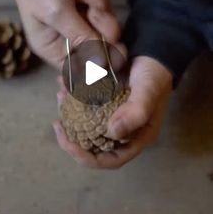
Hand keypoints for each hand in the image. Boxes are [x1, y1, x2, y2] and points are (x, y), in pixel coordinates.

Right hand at [10, 0, 119, 68]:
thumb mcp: (56, 13)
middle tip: (91, 10)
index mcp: (55, 50)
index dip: (101, 64)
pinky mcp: (91, 5)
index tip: (116, 54)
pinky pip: (105, 1)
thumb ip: (81, 38)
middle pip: (103, 45)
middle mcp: (70, 40)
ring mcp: (83, 22)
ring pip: (107, 21)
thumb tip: (101, 64)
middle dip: (100, 23)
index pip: (83, 69)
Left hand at [54, 56, 172, 167]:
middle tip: (58, 123)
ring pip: (84, 126)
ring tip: (60, 96)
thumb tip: (112, 133)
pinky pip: (84, 108)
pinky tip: (64, 85)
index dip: (87, 157)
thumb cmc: (155, 75)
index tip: (69, 144)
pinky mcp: (103, 104)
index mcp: (136, 137)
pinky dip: (72, 99)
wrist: (154, 53)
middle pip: (92, 146)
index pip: (110, 160)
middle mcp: (122, 132)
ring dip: (69, 115)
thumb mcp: (148, 92)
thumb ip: (135, 113)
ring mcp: (111, 118)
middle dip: (71, 137)